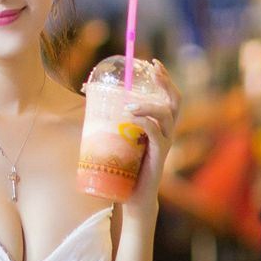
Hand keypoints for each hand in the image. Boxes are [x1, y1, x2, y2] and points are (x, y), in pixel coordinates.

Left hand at [125, 63, 181, 209]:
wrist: (133, 197)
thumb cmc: (125, 166)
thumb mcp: (119, 137)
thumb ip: (111, 118)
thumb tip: (86, 94)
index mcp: (160, 125)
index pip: (169, 96)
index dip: (164, 78)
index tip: (153, 63)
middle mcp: (166, 131)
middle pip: (175, 100)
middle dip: (165, 82)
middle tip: (152, 69)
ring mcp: (164, 143)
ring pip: (166, 114)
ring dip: (148, 104)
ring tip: (129, 105)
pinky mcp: (158, 157)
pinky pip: (157, 135)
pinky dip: (145, 124)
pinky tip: (132, 119)